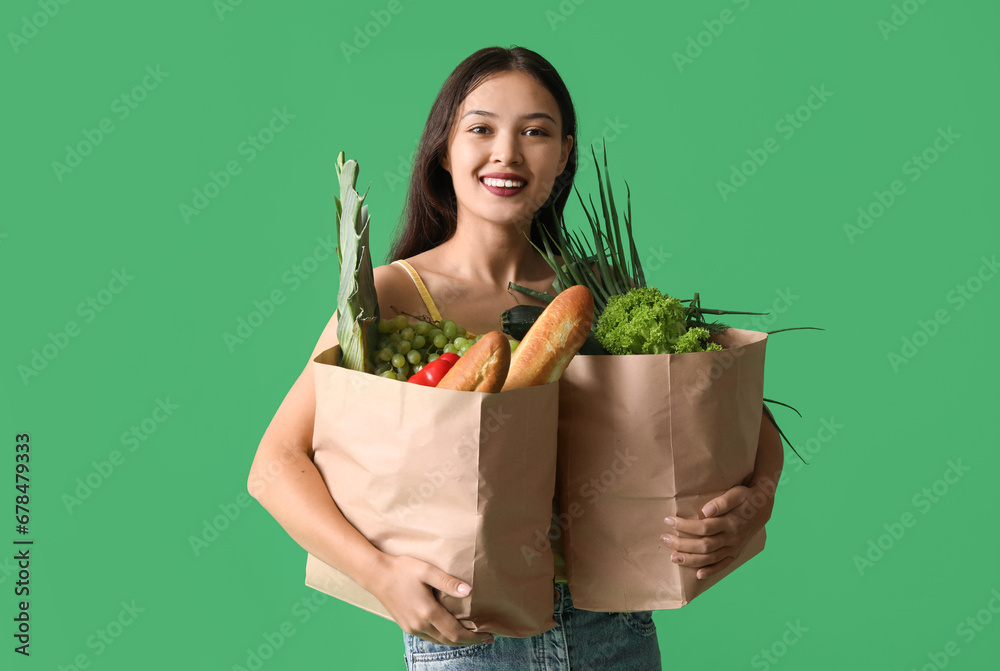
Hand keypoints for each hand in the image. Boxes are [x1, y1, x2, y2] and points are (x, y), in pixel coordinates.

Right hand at [368, 555, 494, 646]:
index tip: (489, 636)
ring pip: (439, 641)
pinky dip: (443, 638)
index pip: (456, 633)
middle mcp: (420, 625)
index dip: (474, 637)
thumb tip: (469, 591)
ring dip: (456, 641)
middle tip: (485, 638)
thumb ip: (448, 582)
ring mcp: (412, 627)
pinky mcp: (406, 626)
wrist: (376, 575)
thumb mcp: (427, 571)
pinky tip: (449, 632)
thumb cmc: (402, 569)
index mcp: (428, 612)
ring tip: (471, 635)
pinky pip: (429, 638)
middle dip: (469, 641)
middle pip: (449, 640)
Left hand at [660, 482, 771, 579]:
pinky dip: (710, 571)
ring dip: (690, 559)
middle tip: (664, 538)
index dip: (685, 525)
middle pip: (704, 545)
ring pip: (710, 558)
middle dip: (682, 544)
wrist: (764, 507)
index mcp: (731, 523)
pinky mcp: (735, 553)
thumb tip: (705, 510)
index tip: (668, 520)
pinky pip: (723, 565)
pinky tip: (697, 574)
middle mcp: (732, 538)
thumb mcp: (737, 494)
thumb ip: (722, 502)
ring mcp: (734, 548)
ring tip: (672, 557)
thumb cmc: (746, 497)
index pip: (704, 527)